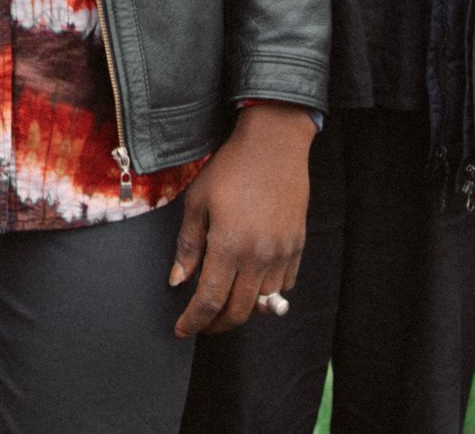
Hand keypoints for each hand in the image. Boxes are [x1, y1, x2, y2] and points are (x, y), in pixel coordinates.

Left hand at [170, 102, 313, 336]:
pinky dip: (267, 294)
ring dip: (241, 310)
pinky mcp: (296, 246)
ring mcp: (281, 254)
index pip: (208, 301)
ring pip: (262, 303)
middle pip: (237, 312)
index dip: (193, 322)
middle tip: (201, 323)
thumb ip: (188, 245)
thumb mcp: (198, 202)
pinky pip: (284, 286)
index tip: (182, 329)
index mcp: (229, 247)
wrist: (274, 145)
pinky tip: (252, 283)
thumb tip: (177, 279)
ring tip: (224, 302)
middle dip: (215, 325)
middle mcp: (258, 257)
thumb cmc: (231, 168)